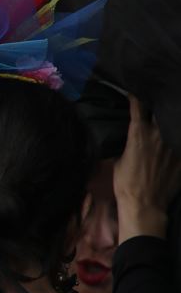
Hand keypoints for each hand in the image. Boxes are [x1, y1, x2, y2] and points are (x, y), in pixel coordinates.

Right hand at [114, 95, 180, 240]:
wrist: (145, 203)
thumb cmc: (126, 183)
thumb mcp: (118, 161)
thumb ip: (125, 145)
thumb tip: (125, 138)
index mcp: (138, 134)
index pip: (138, 106)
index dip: (136, 96)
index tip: (135, 89)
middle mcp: (158, 134)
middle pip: (162, 110)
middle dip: (160, 104)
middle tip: (160, 100)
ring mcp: (173, 144)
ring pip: (174, 124)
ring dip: (171, 120)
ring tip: (170, 118)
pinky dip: (178, 138)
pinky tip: (176, 137)